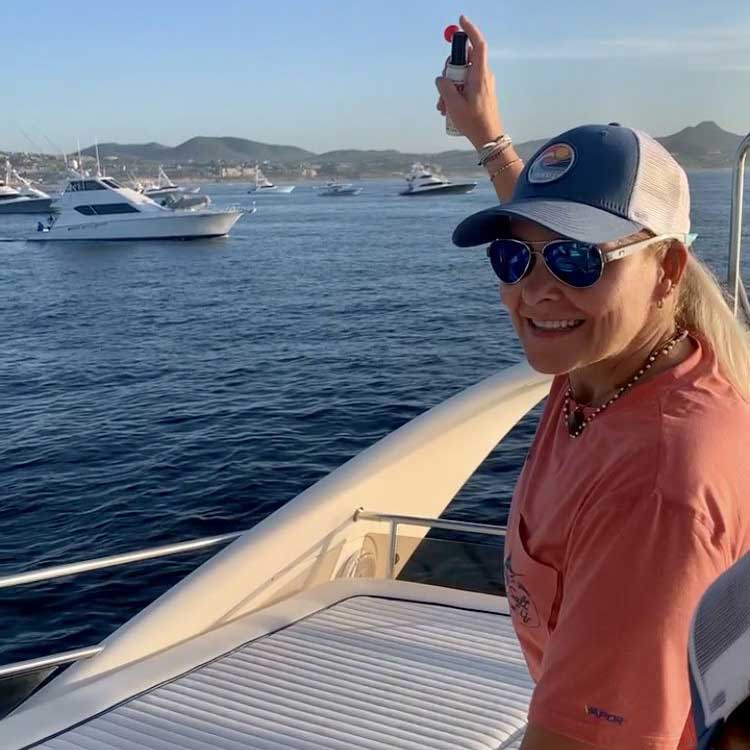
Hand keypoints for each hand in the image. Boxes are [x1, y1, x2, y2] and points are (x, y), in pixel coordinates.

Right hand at [435, 15, 502, 148]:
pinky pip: (464, 85)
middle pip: (463, 61)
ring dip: (449, 87)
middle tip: (441, 91)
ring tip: (442, 107)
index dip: (470, 31)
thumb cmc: (474, 122)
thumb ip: (445, 87)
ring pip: (461, 75)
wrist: (488, 138)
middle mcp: (483, 76)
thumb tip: (441, 78)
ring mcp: (482, 84)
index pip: (478, 45)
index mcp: (479, 76)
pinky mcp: (480, 91)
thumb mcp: (454, 105)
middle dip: (448, 72)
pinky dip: (455, 93)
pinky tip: (448, 108)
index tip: (461, 21)